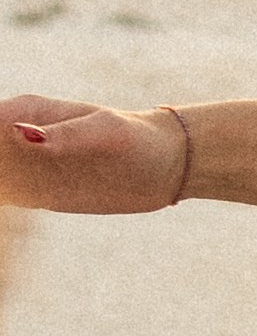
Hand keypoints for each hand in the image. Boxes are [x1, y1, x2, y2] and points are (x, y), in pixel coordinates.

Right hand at [1, 97, 188, 211]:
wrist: (162, 166)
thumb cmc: (135, 138)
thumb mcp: (104, 132)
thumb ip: (63, 134)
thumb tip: (19, 133)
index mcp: (26, 110)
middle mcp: (16, 136)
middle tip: (0, 188)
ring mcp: (23, 166)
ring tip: (3, 214)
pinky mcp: (33, 193)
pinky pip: (4, 199)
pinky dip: (2, 206)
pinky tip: (7, 225)